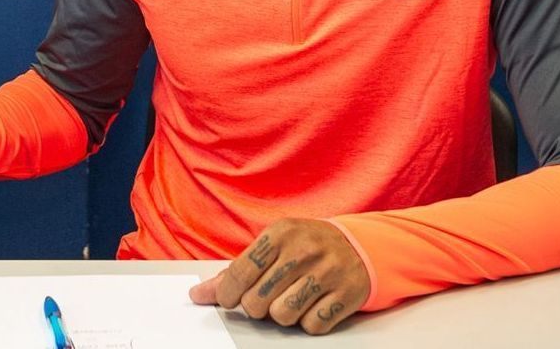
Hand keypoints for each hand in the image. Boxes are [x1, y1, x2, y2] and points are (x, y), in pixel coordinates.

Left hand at [189, 219, 368, 334]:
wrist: (359, 246)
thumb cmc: (307, 245)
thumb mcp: (273, 245)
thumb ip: (238, 269)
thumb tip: (200, 294)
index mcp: (281, 233)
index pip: (240, 272)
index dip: (228, 293)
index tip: (229, 299)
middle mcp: (304, 251)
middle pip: (256, 301)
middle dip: (255, 306)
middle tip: (266, 296)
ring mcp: (327, 273)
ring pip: (282, 317)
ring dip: (282, 314)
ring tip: (290, 298)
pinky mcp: (346, 295)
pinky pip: (311, 326)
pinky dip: (308, 321)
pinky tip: (313, 303)